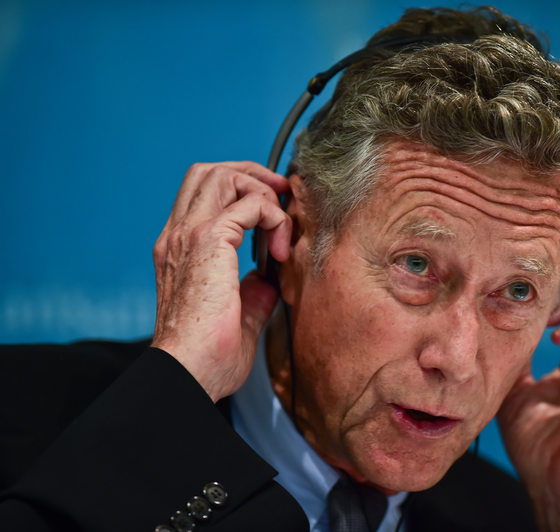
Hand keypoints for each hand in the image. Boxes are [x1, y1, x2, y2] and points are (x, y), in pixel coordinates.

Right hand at [151, 161, 290, 401]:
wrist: (188, 373)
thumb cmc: (207, 355)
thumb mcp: (238, 313)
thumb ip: (253, 289)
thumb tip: (273, 278)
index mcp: (178, 249)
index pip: (202, 193)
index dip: (241, 189)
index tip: (272, 209)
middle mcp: (177, 235)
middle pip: (210, 172)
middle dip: (252, 175)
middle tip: (281, 196)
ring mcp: (189, 235)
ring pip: (224, 176)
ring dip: (262, 192)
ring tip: (282, 224)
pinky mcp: (208, 241)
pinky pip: (249, 204)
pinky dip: (273, 216)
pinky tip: (280, 249)